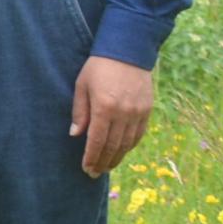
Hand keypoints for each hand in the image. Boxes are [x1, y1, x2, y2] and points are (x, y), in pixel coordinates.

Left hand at [70, 55, 154, 176]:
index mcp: (104, 107)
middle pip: (113, 146)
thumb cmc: (99, 66)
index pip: (97, 141)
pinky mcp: (147, 110)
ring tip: (107, 166)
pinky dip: (129, 146)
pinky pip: (138, 134)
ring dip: (117, 157)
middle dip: (103, 162)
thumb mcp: (82, 85)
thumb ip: (80, 112)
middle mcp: (123, 113)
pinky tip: (121, 151)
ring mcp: (137, 112)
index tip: (86, 169)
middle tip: (95, 173)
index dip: (91, 157)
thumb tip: (75, 135)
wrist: (128, 50)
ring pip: (127, 143)